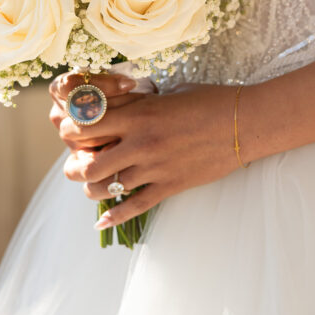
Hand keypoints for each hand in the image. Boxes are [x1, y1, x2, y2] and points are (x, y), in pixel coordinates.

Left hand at [51, 77, 242, 228]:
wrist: (245, 122)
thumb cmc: (206, 100)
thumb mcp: (165, 93)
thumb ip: (135, 103)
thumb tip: (108, 106)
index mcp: (138, 114)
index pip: (84, 126)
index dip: (70, 130)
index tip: (71, 131)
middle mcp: (141, 143)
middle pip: (87, 164)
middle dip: (75, 166)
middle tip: (75, 164)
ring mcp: (155, 167)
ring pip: (106, 189)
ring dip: (92, 189)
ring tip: (92, 185)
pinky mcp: (170, 186)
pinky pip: (134, 207)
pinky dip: (114, 217)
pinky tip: (101, 221)